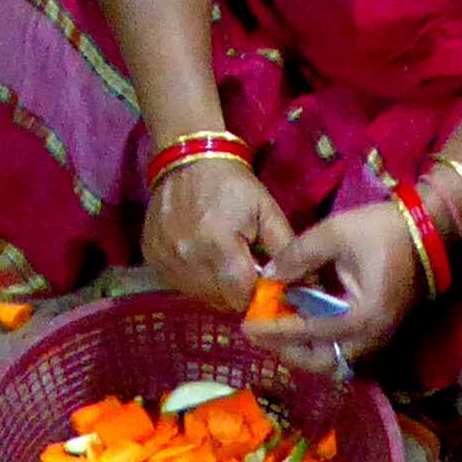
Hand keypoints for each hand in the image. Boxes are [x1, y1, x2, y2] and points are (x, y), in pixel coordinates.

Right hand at [141, 155, 292, 316]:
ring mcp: (165, 260)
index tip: (266, 284)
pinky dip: (195, 280)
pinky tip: (202, 258)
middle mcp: (187, 257)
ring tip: (224, 263)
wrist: (187, 159)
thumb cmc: (232, 185)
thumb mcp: (266, 211)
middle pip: (221, 301)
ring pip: (200, 297)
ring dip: (217, 289)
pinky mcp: (152, 258)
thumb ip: (286, 250)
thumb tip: (309, 287)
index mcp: (218, 245)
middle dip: (239, 293)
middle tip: (246, 272)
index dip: (258, 295)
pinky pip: (180, 285)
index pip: (243, 295)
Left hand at [258, 203, 423, 369]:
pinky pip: (342, 349)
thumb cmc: (382, 230)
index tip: (248, 327)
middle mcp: (371, 338)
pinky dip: (318, 342)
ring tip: (275, 329)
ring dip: (302, 349)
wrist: (428, 230)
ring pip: (332, 360)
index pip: (309, 333)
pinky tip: (299, 322)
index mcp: (362, 317)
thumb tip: (268, 275)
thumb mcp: (335, 234)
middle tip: (260, 333)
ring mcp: (378, 338)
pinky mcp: (378, 331)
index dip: (276, 331)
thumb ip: (298, 255)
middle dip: (287, 351)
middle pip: (321, 362)